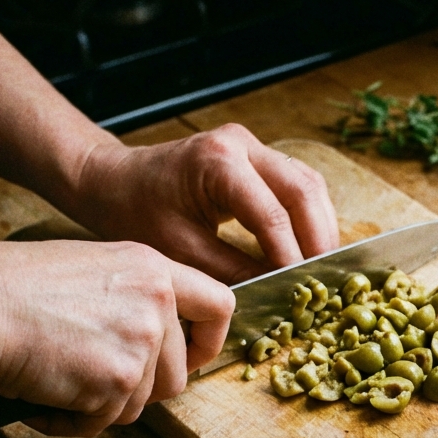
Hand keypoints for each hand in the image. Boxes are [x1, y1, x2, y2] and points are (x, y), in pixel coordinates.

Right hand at [0, 240, 233, 435]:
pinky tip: (42, 398)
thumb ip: (131, 300)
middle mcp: (157, 302)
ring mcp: (142, 341)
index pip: (219, 305)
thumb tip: (151, 343)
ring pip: (140, 403)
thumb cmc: (11, 288)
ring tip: (55, 383)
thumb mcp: (89, 271)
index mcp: (152, 269)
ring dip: (99, 406)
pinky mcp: (118, 380)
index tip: (190, 359)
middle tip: (91, 382)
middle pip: (176, 375)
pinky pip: (104, 421)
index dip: (209, 341)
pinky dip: (71, 421)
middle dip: (136, 391)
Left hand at [63, 124, 340, 283]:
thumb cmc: (135, 212)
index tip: (302, 288)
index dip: (291, 254)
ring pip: (308, 184)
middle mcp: (241, 144)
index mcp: (217, 161)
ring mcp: (252, 146)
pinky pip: (298, 184)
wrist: (112, 180)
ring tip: (322, 267)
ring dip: (320, 226)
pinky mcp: (257, 157)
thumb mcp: (180, 250)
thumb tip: (277, 293)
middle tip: (324, 279)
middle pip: (303, 190)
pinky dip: (309, 217)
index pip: (271, 212)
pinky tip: (309, 246)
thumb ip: (232, 271)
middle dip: (318, 238)